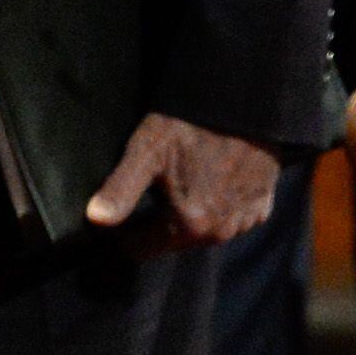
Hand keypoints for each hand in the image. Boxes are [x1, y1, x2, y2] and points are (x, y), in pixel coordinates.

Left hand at [86, 113, 279, 252]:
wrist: (244, 105)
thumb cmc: (189, 125)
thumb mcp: (146, 151)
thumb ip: (120, 189)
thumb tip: (94, 220)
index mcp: (188, 225)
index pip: (140, 249)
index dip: (124, 233)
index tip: (118, 214)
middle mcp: (218, 234)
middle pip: (171, 241)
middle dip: (156, 222)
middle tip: (151, 187)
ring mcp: (243, 223)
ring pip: (201, 232)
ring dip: (189, 215)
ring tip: (181, 181)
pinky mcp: (261, 209)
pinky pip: (230, 219)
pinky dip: (218, 207)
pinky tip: (211, 180)